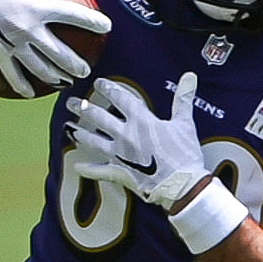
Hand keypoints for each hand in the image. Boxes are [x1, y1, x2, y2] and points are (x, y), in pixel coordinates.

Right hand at [0, 0, 109, 92]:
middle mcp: (28, 28)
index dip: (92, 21)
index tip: (106, 27)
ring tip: (66, 83)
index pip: (72, 15)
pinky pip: (12, 73)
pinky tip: (29, 94)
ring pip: (40, 67)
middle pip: (59, 52)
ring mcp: (13, 43)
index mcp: (36, 7)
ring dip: (55, 77)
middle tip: (86, 71)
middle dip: (75, 64)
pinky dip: (21, 85)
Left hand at [68, 72, 211, 207]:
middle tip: (73, 102)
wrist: (181, 185)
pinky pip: (99, 170)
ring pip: (95, 141)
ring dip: (83, 134)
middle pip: (100, 117)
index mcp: (142, 121)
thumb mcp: (185, 123)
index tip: (99, 83)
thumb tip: (189, 76)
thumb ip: (183, 99)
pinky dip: (88, 169)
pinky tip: (77, 167)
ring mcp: (120, 154)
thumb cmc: (184, 154)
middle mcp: (126, 135)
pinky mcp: (120, 172)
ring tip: (74, 129)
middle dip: (84, 108)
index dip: (109, 88)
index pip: (121, 99)